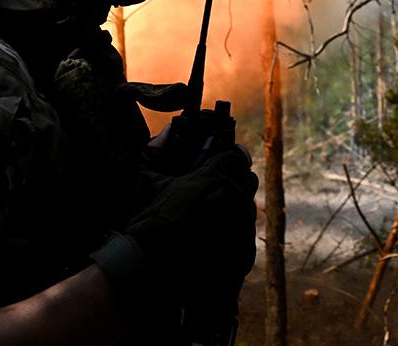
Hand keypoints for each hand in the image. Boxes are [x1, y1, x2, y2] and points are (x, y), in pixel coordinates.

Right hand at [91, 149, 257, 308]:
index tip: (224, 166)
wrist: (153, 265)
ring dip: (236, 207)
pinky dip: (236, 231)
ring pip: (248, 206)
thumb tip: (167, 131)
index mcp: (212, 176)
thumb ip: (155, 151)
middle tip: (220, 192)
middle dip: (237, 182)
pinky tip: (218, 238)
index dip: (230, 160)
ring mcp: (239, 222)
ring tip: (216, 218)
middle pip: (249, 180)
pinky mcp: (243, 246)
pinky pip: (247, 231)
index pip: (236, 157)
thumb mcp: (149, 182)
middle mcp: (231, 195)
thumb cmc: (149, 222)